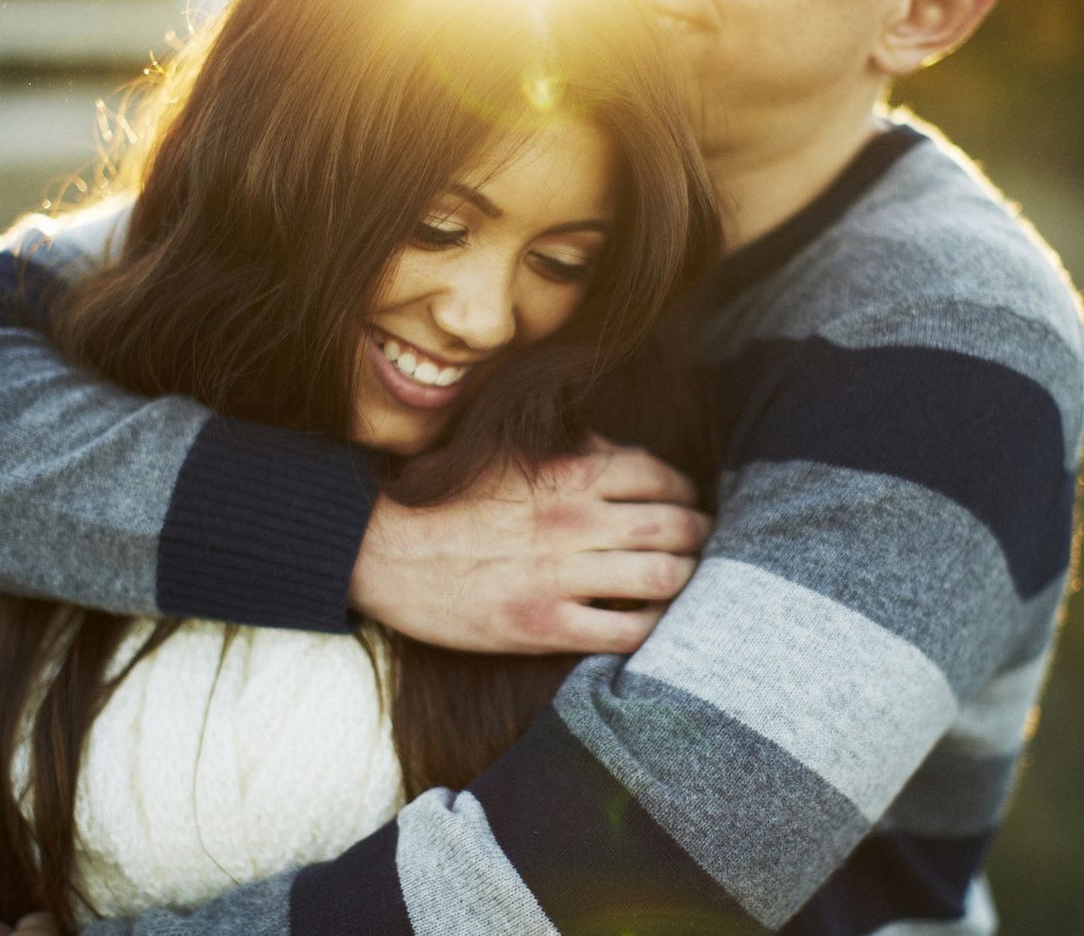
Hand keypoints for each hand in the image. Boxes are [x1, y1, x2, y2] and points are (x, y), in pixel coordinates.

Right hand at [351, 438, 709, 653]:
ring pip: (661, 579)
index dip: (683, 489)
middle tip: (700, 543)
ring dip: (685, 579)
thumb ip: (567, 450)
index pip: (656, 474)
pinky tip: (650, 622)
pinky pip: (626, 632)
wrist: (383, 551)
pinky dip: (652, 628)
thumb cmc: (446, 500)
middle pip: (673, 526)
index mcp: (566, 473)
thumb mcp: (507, 456)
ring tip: (685, 581)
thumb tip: (617, 453)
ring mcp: (561, 576)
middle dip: (698, 534)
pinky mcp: (544, 626)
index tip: (687, 501)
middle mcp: (573, 521)